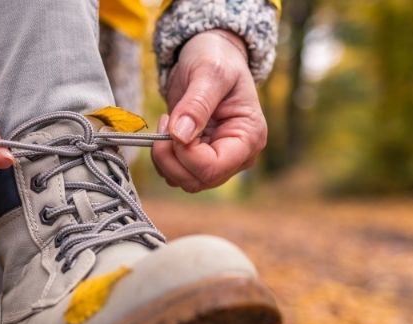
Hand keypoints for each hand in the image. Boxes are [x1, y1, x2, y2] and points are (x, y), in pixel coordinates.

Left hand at [152, 30, 266, 192]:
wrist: (211, 53)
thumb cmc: (217, 58)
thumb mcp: (209, 73)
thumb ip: (196, 104)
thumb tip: (180, 136)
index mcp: (249, 138)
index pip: (213, 168)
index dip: (186, 153)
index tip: (173, 123)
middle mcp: (236, 156)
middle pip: (197, 180)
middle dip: (171, 157)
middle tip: (165, 121)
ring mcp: (217, 159)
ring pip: (183, 180)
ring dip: (164, 157)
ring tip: (167, 121)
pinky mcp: (199, 158)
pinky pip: (175, 172)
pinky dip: (163, 157)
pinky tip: (168, 130)